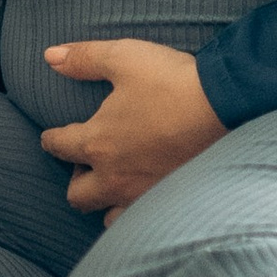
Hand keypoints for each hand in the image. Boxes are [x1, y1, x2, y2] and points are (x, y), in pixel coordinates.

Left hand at [39, 41, 225, 217]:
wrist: (226, 106)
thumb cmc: (172, 82)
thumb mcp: (123, 58)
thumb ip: (84, 59)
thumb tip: (50, 56)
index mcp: (98, 142)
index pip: (58, 147)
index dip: (51, 139)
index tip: (53, 136)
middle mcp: (115, 176)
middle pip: (78, 195)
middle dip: (75, 179)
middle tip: (88, 160)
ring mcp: (142, 193)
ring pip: (107, 216)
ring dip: (104, 200)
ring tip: (116, 180)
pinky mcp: (169, 200)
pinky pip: (142, 220)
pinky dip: (134, 211)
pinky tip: (144, 193)